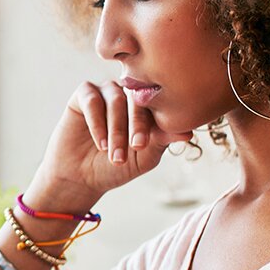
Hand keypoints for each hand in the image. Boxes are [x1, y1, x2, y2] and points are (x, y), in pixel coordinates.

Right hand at [23, 80, 194, 214]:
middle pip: (136, 99)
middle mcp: (127, 95)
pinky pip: (92, 99)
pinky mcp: (84, 94)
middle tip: (134, 146)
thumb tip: (188, 132)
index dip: (153, 124)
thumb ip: (162, 140)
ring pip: (115, 100)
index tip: (144, 145)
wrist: (81, 177)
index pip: (156, 105)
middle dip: (136, 125)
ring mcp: (106, 92)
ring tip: (113, 154)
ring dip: (115, 129)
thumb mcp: (144, 157)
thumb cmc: (116, 166)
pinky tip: (100, 143)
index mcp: (147, 107)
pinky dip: (96, 122)